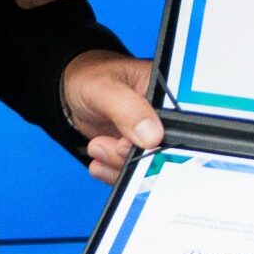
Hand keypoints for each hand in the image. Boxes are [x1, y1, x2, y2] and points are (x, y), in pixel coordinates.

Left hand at [63, 49, 160, 181]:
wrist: (73, 93)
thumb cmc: (91, 79)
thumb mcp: (105, 88)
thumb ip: (128, 109)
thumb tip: (153, 137)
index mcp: (169, 93)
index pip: (180, 125)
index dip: (158, 141)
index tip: (127, 142)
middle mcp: (166, 117)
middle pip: (167, 151)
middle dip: (135, 156)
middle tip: (112, 145)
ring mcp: (154, 136)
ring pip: (150, 167)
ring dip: (120, 164)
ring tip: (98, 146)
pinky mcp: (139, 152)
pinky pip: (137, 174)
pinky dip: (115, 173)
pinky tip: (100, 163)